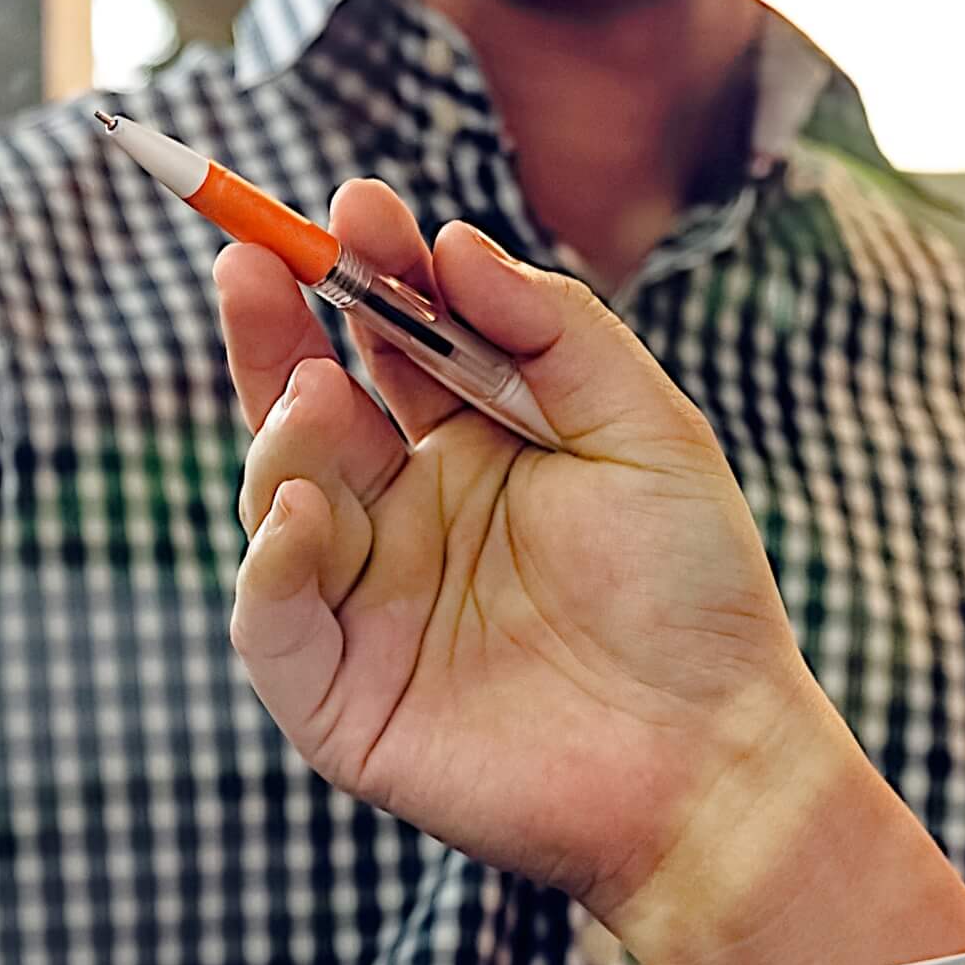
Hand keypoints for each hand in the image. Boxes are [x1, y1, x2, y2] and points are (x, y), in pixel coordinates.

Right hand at [215, 182, 855, 964]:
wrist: (715, 759)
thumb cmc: (692, 594)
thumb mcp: (643, 427)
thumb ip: (552, 327)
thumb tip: (449, 241)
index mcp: (465, 450)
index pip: (381, 343)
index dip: (358, 272)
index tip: (353, 206)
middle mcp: (399, 519)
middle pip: (300, 404)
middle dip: (268, 327)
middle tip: (249, 254)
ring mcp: (360, 606)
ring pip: (275, 499)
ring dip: (281, 433)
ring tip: (317, 392)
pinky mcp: (338, 699)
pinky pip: (270, 621)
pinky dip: (270, 562)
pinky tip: (303, 513)